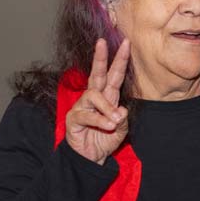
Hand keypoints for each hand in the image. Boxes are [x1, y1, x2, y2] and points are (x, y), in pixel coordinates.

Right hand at [65, 38, 130, 164]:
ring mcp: (82, 107)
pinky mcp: (73, 118)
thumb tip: (122, 110)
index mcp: (108, 98)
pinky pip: (87, 114)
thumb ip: (123, 120)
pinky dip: (99, 120)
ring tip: (114, 122)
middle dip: (100, 57)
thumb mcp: (120, 130)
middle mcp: (94, 98)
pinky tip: (108, 126)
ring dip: (106, 107)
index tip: (126, 44)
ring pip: (94, 95)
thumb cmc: (104, 140)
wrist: (90, 158)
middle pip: (97, 74)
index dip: (120, 60)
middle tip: (103, 42)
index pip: (114, 76)